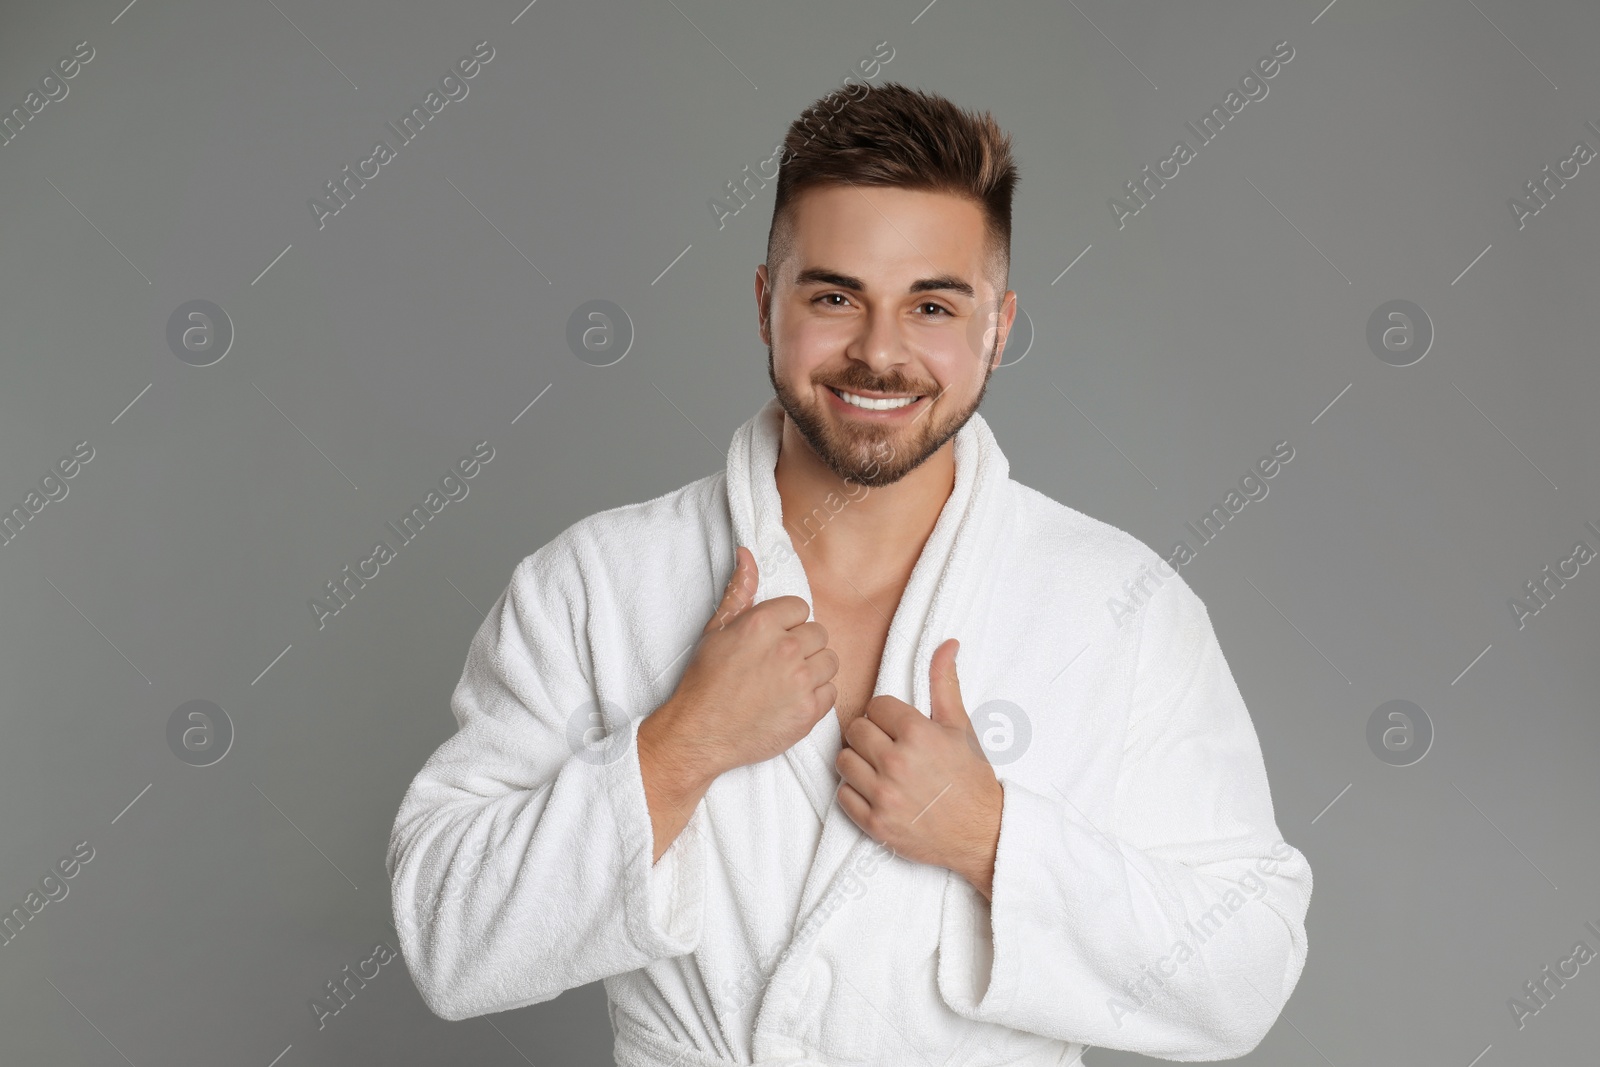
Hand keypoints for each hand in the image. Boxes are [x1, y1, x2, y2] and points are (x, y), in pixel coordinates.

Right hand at [656, 545, 838, 778]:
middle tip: (779, 664)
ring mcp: (800, 682)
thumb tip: (748, 554)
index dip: (787, 624)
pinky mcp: (809, 712)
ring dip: (814, 670)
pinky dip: (816, 697)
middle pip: (819, 634)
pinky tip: (792, 701)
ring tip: (788, 682)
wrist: (699, 733)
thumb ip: (740, 591)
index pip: (801, 608)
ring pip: (830, 661)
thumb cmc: (705, 682)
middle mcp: (785, 649)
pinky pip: (832, 692)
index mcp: (763, 623)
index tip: (772, 640)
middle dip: (802, 646)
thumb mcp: (716, 630)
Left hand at [834, 638, 1002, 896]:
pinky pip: (843, 796)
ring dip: (858, 762)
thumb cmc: (971, 778)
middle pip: (855, 730)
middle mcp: (896, 763)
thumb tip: (947, 644)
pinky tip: (876, 791)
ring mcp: (884, 795)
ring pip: (844, 761)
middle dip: (870, 735)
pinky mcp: (875, 824)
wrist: (981, 833)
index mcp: (917, 734)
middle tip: (888, 746)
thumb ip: (944, 683)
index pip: (876, 705)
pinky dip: (855, 793)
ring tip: (879, 767)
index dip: (887, 715)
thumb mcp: (960, 727)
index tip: (900, 728)